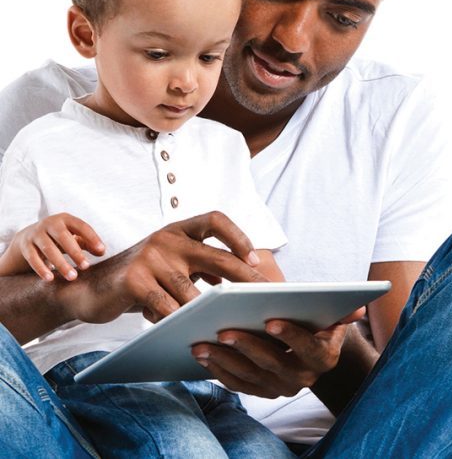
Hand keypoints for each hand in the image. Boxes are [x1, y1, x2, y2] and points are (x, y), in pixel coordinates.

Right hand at [10, 213, 104, 280]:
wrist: (28, 236)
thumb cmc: (58, 237)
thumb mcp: (72, 236)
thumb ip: (87, 242)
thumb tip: (102, 252)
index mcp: (65, 219)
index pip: (81, 226)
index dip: (92, 237)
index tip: (101, 250)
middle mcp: (49, 223)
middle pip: (63, 237)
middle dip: (75, 252)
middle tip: (86, 267)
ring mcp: (36, 234)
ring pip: (48, 249)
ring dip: (61, 263)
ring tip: (72, 276)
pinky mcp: (26, 246)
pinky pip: (33, 258)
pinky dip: (41, 269)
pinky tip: (50, 279)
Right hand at [64, 211, 267, 325]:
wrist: (90, 289)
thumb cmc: (143, 279)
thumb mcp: (173, 265)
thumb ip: (202, 267)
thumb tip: (244, 280)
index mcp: (178, 230)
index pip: (214, 219)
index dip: (238, 235)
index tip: (254, 258)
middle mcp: (166, 238)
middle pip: (213, 255)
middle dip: (242, 276)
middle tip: (262, 294)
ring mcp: (150, 257)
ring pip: (191, 289)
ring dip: (208, 310)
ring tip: (226, 323)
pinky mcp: (134, 280)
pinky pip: (166, 305)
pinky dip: (178, 320)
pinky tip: (186, 330)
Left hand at [191, 308, 365, 397]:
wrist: (314, 347)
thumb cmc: (319, 321)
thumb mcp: (333, 314)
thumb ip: (342, 310)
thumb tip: (359, 306)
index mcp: (323, 357)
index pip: (307, 347)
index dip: (290, 335)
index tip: (271, 320)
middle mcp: (303, 379)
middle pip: (273, 364)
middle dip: (247, 346)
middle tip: (224, 330)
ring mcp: (280, 388)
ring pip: (250, 377)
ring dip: (225, 360)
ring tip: (202, 343)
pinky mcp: (260, 392)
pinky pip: (237, 384)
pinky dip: (218, 371)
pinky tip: (202, 355)